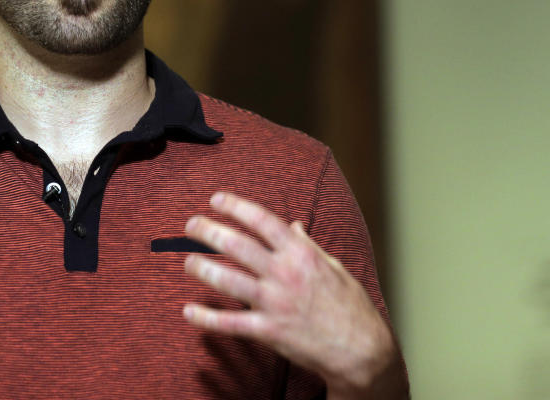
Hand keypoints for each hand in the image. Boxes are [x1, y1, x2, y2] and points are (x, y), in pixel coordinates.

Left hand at [183, 192, 405, 398]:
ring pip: (228, 280)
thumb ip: (307, 245)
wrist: (362, 350)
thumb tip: (293, 226)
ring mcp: (275, 302)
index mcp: (301, 254)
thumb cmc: (349, 306)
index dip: (235, 207)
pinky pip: (230, 323)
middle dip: (209, 231)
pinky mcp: (269, 331)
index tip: (216, 199)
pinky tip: (189, 312)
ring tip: (188, 261)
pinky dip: (206, 318)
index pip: (262, 220)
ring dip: (202, 269)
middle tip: (191, 225)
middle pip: (237, 245)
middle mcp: (284, 274)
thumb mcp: (333, 266)